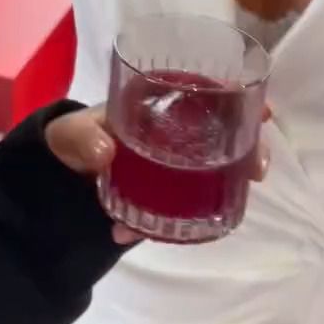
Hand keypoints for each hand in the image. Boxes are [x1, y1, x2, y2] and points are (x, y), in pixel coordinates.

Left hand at [45, 105, 271, 245]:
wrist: (59, 183)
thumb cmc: (73, 141)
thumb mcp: (71, 133)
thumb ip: (82, 138)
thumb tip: (106, 153)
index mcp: (154, 104)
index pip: (203, 91)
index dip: (236, 97)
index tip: (263, 110)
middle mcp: (172, 133)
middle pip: (223, 133)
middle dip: (247, 147)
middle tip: (257, 168)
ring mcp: (171, 167)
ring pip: (215, 169)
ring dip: (230, 183)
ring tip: (228, 205)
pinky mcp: (164, 199)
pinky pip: (185, 208)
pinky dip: (183, 223)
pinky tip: (156, 232)